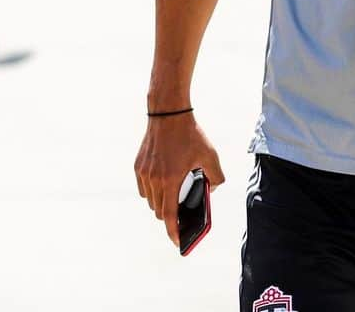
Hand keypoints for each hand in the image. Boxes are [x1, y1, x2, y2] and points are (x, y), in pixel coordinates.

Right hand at [134, 113, 222, 247]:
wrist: (168, 111)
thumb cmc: (190, 133)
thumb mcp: (211, 156)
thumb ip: (216, 178)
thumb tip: (211, 190)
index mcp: (170, 180)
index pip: (169, 216)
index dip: (173, 232)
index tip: (178, 242)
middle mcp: (154, 178)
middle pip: (159, 211)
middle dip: (169, 218)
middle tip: (181, 218)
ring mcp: (144, 171)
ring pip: (150, 200)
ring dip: (160, 204)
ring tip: (172, 200)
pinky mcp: (138, 164)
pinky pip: (143, 187)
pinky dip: (151, 192)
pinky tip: (162, 186)